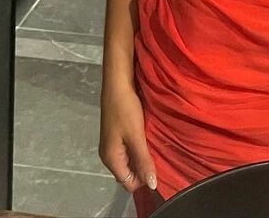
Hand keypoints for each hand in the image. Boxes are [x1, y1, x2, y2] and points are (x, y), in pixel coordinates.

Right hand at [99, 78, 157, 194]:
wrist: (117, 82)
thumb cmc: (126, 109)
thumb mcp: (136, 136)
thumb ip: (143, 161)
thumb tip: (152, 185)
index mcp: (111, 159)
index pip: (128, 182)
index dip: (143, 180)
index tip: (159, 171)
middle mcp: (109, 155)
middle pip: (128, 172)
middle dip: (143, 169)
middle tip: (160, 159)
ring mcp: (111, 144)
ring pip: (129, 160)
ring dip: (142, 157)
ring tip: (156, 149)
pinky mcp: (116, 134)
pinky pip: (128, 149)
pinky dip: (138, 148)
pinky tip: (149, 140)